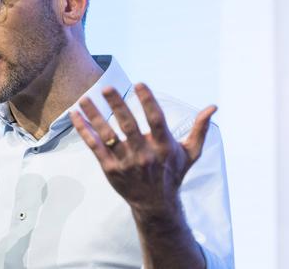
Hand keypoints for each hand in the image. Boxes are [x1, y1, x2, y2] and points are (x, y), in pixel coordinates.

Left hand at [70, 83, 216, 213]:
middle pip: (129, 126)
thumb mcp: (190, 153)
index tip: (139, 83)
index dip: (148, 101)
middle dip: (118, 106)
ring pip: (107, 135)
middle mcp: (144, 154)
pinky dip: (84, 131)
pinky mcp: (110, 169)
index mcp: (163, 147)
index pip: (156, 120)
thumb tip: (213, 107)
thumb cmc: (173, 173)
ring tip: (85, 98)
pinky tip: (75, 115)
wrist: (156, 205)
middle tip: (108, 87)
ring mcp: (125, 162)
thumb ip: (200, 129)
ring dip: (94, 116)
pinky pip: (94, 147)